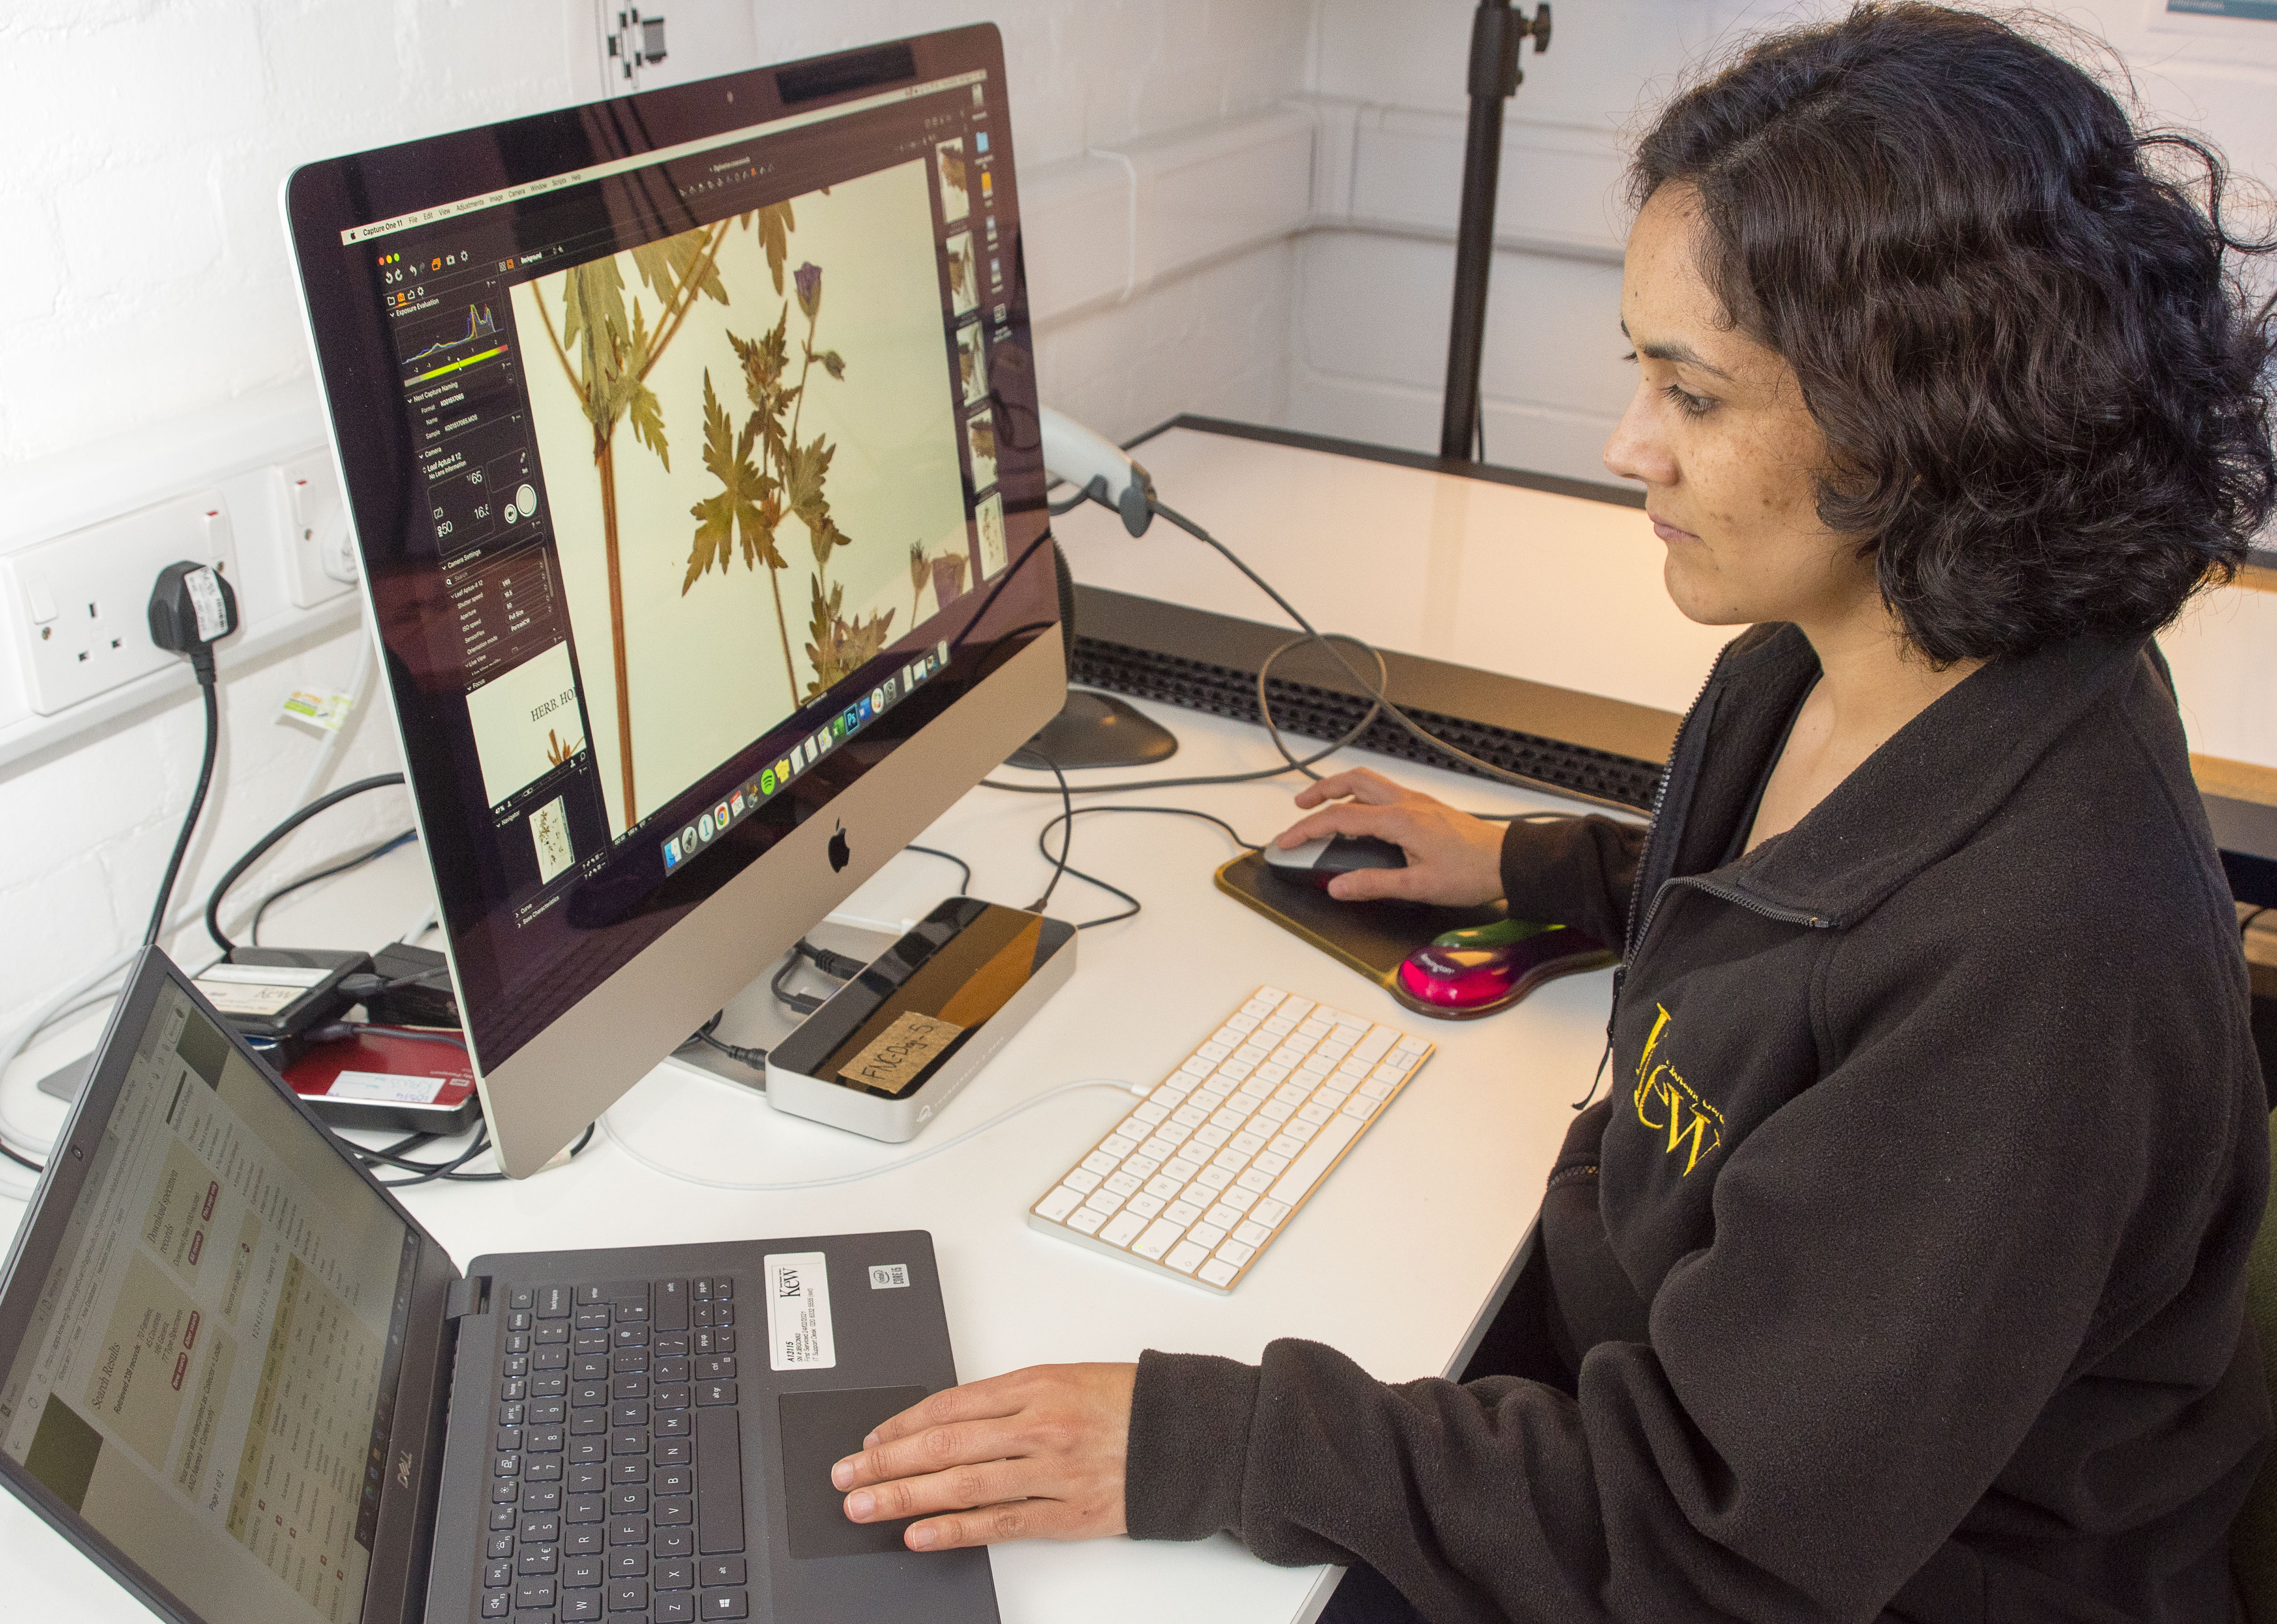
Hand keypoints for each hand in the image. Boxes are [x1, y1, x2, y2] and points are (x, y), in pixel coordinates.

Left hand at [832, 1363, 1135, 1550]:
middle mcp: (1038, 1426)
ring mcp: (1052, 1473)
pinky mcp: (1068, 1515)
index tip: (869, 1442)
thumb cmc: (1125, 1402)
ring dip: (905, 1497)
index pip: (949, 1406)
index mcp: (1034, 1385)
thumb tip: (944, 1422)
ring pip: (963, 1485)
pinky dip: (954, 1530)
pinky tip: (919, 1535)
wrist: (1186, 1435)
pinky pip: (1000, 1524)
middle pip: (944, 1445)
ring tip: (865, 1507)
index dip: (901, 1426)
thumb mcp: (1063, 1378)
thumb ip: (1006, 1399)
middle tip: (846, 1478)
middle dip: (887, 1463)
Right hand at [1277, 768, 1505, 904]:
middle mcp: (1406, 803)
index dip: (1307, 829)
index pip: (1340, 818)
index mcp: (1399, 820)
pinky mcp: (1427, 807)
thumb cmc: (1472, 872)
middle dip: (1320, 791)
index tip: (1287, 841)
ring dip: (1341, 789)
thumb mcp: (1419, 886)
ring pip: (1370, 782)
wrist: (1509, 861)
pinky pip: (1385, 792)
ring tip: (1325, 806)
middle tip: (1300, 808)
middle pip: (1352, 781)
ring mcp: (1418, 802)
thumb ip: (1374, 885)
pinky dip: (1363, 797)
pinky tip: (1363, 816)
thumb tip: (1338, 886)